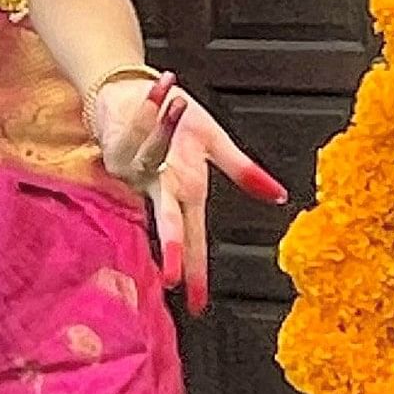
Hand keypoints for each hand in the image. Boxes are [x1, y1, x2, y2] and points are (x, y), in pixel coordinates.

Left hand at [93, 74, 286, 314]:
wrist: (128, 90)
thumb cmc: (173, 117)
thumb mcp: (214, 141)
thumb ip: (242, 170)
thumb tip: (279, 196)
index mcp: (183, 188)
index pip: (191, 236)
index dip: (196, 268)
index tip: (197, 303)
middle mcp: (156, 185)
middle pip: (166, 218)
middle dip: (172, 244)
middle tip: (174, 279)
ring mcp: (132, 169)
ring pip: (150, 159)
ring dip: (163, 127)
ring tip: (177, 101)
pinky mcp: (114, 146)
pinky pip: (135, 129)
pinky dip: (150, 108)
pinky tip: (163, 90)